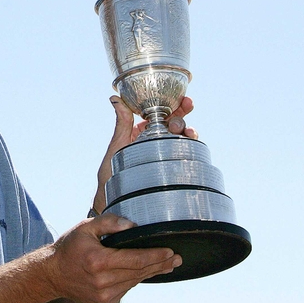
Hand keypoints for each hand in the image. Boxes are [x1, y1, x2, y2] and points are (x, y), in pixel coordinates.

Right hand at [45, 214, 181, 302]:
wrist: (52, 274)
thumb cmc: (69, 248)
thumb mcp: (85, 227)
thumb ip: (109, 222)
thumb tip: (132, 226)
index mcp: (98, 260)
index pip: (135, 259)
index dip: (155, 256)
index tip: (170, 252)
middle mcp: (102, 281)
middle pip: (139, 272)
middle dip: (160, 264)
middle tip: (177, 258)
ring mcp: (103, 296)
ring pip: (134, 282)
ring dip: (150, 273)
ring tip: (165, 265)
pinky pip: (126, 290)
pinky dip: (135, 280)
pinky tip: (143, 273)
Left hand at [93, 96, 196, 212]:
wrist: (114, 204)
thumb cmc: (111, 177)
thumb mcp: (116, 147)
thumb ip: (121, 125)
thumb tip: (115, 98)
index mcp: (141, 133)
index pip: (159, 115)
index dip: (173, 105)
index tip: (183, 99)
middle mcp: (155, 142)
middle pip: (174, 123)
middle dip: (182, 116)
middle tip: (180, 118)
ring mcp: (165, 155)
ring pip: (182, 138)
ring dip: (187, 131)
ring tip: (186, 132)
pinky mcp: (172, 170)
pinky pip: (186, 156)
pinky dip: (192, 148)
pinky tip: (191, 145)